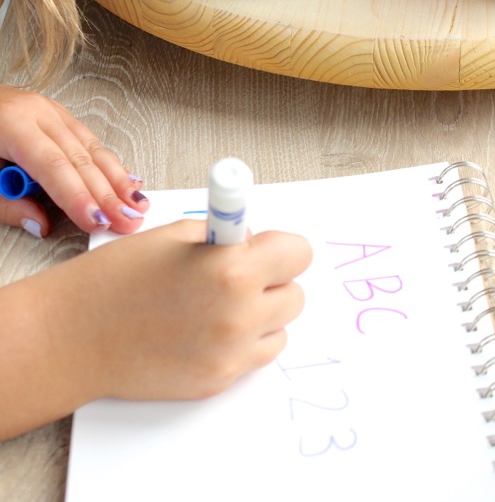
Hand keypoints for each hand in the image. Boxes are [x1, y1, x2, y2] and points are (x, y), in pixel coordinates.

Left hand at [0, 85, 148, 237]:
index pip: (53, 166)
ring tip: (136, 206)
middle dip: (107, 194)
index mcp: (10, 123)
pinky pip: (88, 140)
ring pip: (91, 148)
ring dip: (117, 180)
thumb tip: (41, 223)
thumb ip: (5, 204)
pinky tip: (127, 180)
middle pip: (79, 158)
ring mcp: (49, 110)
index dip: (77, 196)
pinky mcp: (55, 115)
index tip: (96, 221)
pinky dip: (109, 164)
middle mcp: (36, 111)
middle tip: (128, 221)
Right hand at [0, 219, 312, 438]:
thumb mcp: (177, 234)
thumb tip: (255, 240)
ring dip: (263, 313)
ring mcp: (231, 353)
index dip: (280, 247)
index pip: (299, 253)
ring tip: (221, 303)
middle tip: (237, 274)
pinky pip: (258, 355)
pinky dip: (246, 341)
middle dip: (273, 280)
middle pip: (295, 294)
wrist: (75, 334)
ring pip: (282, 327)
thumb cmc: (119, 276)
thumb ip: (226, 235)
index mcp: (232, 268)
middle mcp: (240, 314)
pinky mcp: (219, 380)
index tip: (263, 247)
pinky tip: (211, 328)